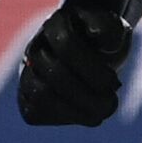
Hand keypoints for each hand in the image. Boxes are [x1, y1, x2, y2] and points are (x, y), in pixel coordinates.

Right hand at [17, 5, 131, 126]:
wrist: (92, 52)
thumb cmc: (104, 41)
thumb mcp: (114, 28)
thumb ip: (108, 27)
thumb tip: (97, 34)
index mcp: (56, 24)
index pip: (66, 44)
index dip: (93, 69)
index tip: (115, 82)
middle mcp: (35, 47)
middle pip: (54, 74)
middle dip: (88, 95)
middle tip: (111, 101)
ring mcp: (27, 72)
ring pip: (39, 96)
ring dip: (75, 111)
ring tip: (100, 113)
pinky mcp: (26, 96)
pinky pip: (34, 113)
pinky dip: (63, 118)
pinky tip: (85, 114)